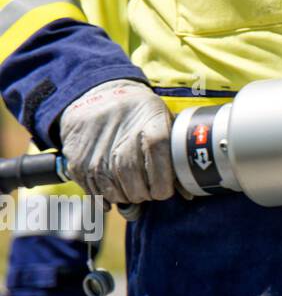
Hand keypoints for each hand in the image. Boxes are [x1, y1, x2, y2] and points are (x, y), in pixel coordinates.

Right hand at [59, 80, 173, 204]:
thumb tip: (188, 195)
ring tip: (133, 186)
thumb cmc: (141, 114)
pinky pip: (95, 193)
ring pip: (116, 194)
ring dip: (127, 196)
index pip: (161, 165)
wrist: (99, 97)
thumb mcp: (164, 121)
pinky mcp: (78, 163)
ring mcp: (97, 154)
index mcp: (152, 126)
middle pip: (138, 186)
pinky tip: (115, 188)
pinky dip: (106, 197)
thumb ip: (176, 155)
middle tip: (149, 189)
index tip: (165, 189)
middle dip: (146, 194)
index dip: (164, 184)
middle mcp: (122, 140)